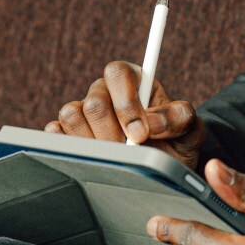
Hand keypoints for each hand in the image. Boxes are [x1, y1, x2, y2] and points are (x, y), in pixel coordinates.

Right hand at [45, 60, 204, 168]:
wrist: (162, 171)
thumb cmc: (176, 144)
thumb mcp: (191, 130)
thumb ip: (179, 118)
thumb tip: (152, 124)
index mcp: (133, 80)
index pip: (118, 73)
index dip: (126, 104)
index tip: (140, 134)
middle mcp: (104, 92)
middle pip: (94, 102)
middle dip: (114, 134)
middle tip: (130, 152)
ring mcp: (82, 113)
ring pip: (71, 116)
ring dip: (94, 144)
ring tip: (116, 157)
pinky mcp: (64, 134)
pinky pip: (53, 134)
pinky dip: (70, 149)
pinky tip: (94, 159)